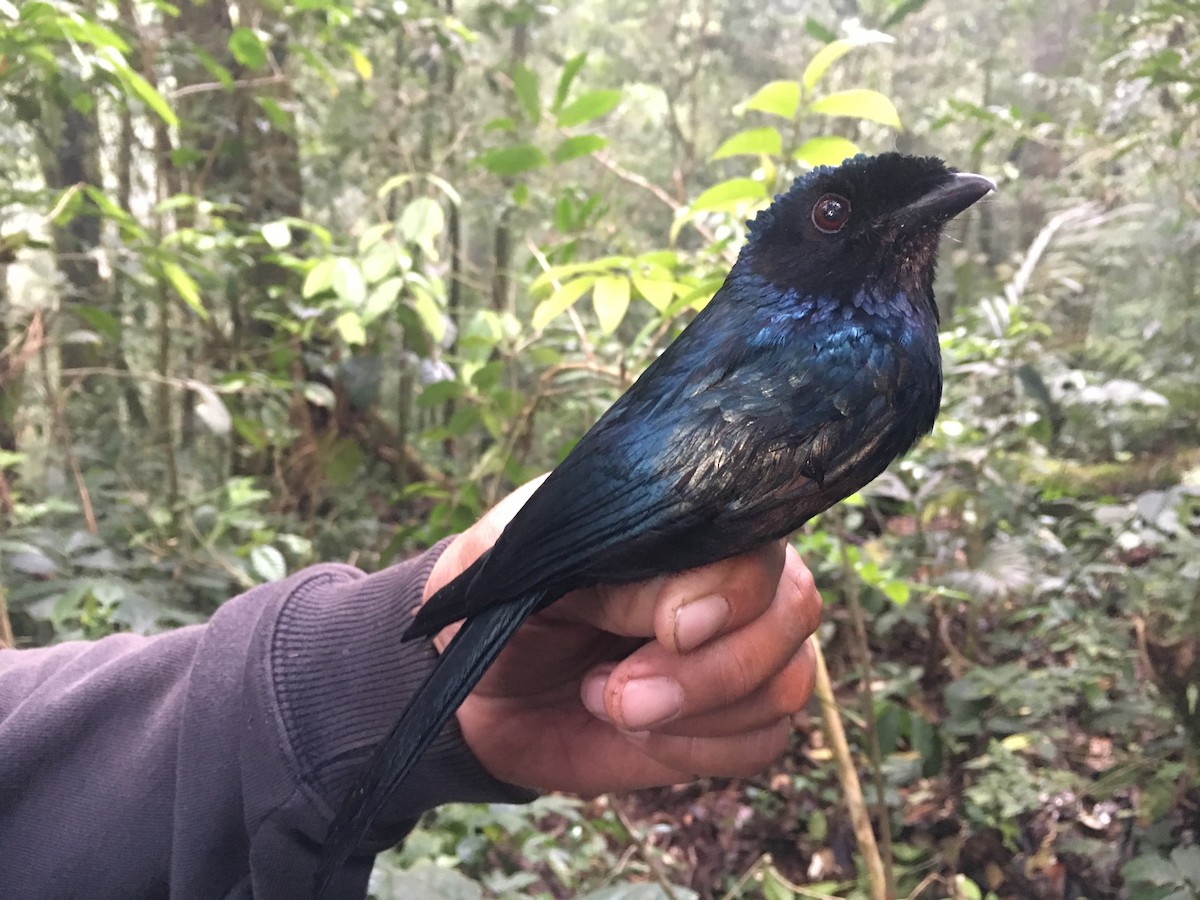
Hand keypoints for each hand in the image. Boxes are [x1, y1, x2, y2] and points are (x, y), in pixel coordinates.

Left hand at [422, 477, 822, 795]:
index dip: (725, 594)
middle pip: (793, 610)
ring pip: (788, 681)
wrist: (482, 690)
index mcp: (686, 518)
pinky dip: (700, 749)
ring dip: (698, 713)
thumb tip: (689, 615)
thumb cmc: (503, 604)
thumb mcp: (531, 570)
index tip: (670, 630)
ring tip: (608, 700)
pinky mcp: (731, 717)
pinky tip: (641, 735)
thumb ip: (610, 572)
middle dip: (710, 671)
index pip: (754, 543)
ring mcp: (741, 646)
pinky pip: (765, 739)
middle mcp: (732, 574)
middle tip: (619, 694)